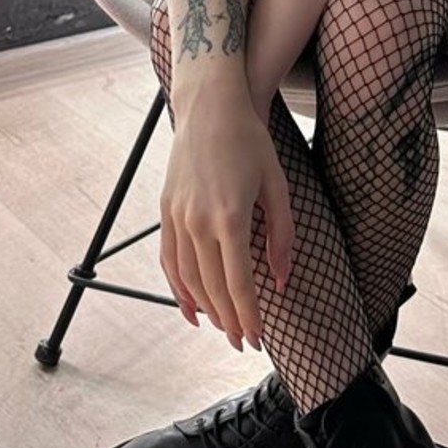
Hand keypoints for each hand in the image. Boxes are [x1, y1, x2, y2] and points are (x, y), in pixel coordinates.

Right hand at [160, 93, 293, 350]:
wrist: (209, 105)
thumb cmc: (250, 141)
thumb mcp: (276, 185)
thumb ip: (281, 235)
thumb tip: (282, 280)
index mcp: (230, 217)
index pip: (239, 283)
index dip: (248, 315)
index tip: (257, 339)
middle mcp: (198, 221)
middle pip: (213, 287)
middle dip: (229, 320)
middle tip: (243, 342)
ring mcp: (177, 216)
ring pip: (189, 278)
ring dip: (206, 309)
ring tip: (222, 328)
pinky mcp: (166, 210)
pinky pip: (170, 259)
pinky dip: (178, 288)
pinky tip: (191, 308)